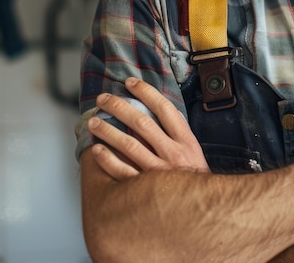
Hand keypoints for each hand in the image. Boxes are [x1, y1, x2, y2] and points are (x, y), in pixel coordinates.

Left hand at [88, 77, 208, 180]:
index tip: (130, 83)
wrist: (200, 210)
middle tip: (103, 98)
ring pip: (129, 145)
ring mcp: (159, 172)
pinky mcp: (146, 191)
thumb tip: (152, 111)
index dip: (146, 92)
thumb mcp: (193, 152)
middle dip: (120, 107)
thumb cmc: (192, 178)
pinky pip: (122, 172)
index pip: (165, 109)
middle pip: (143, 123)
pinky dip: (108, 160)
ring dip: (108, 131)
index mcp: (186, 141)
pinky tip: (96, 150)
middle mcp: (173, 154)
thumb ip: (176, 134)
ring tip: (93, 122)